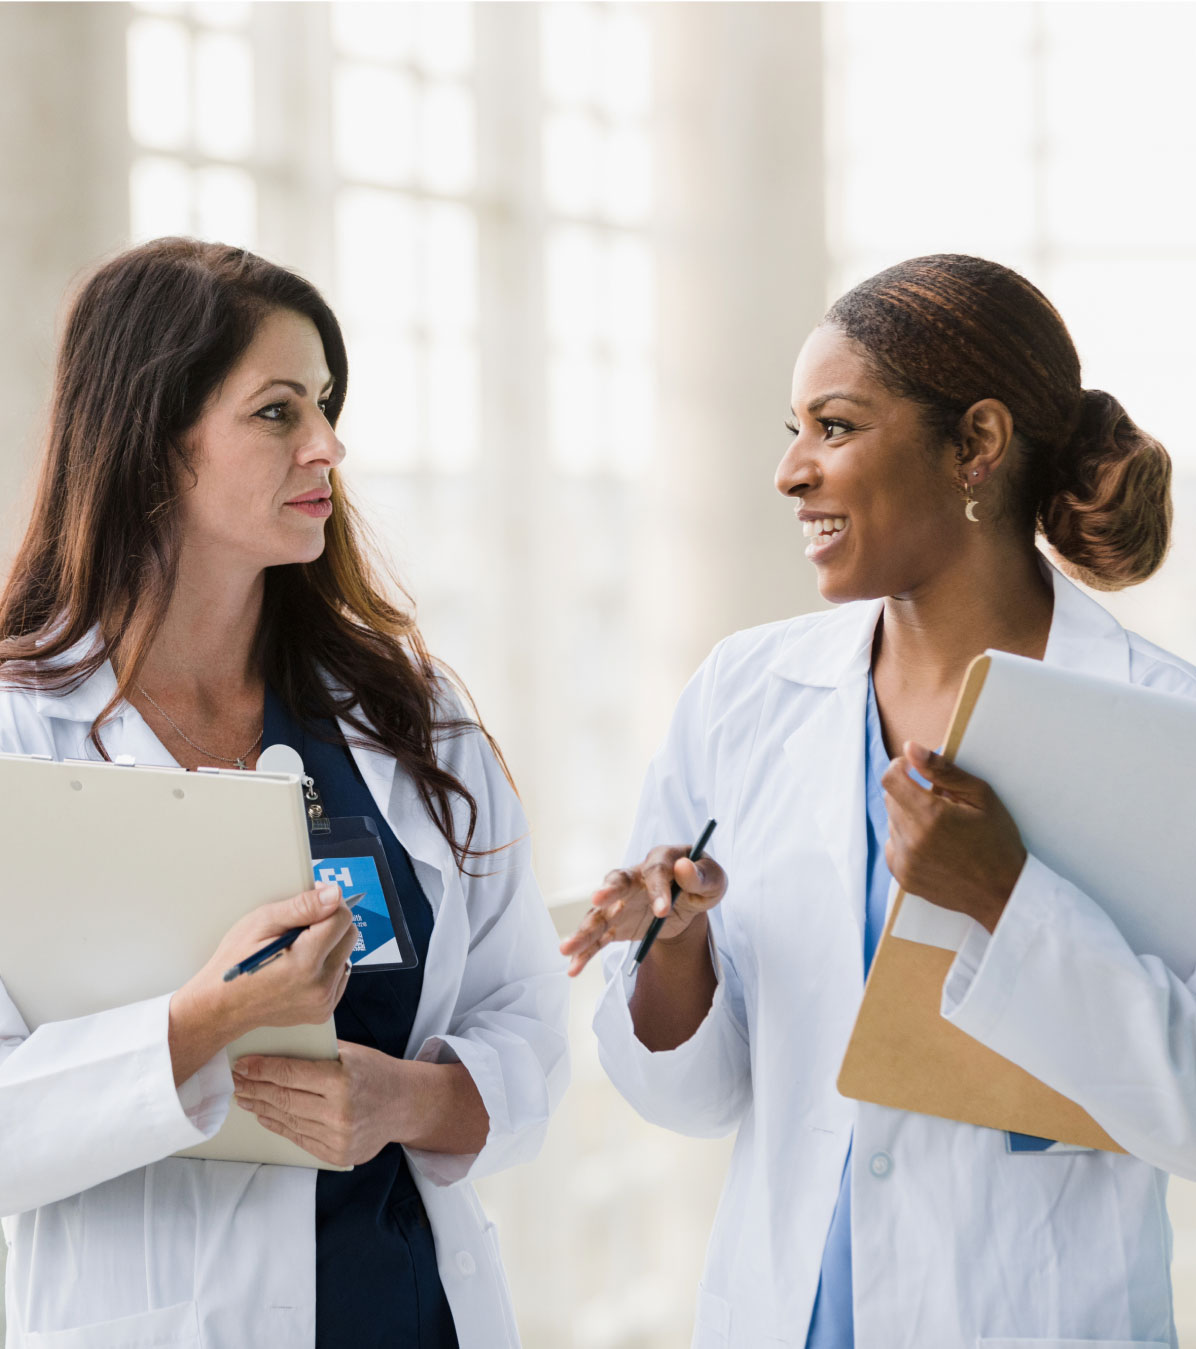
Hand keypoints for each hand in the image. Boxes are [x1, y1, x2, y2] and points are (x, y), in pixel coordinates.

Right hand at [168, 884, 358, 1084]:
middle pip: (349, 936)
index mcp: (305, 961)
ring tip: (298, 947)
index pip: (342, 918)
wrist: (222, 1007)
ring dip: (329, 944)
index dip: (329, 902)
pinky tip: (302, 966)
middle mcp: (319, 985)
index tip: (314, 898)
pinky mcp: (323, 1010)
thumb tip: (334, 895)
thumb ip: (302, 907)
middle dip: (331, 922)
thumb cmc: (236, 964)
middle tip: (303, 923)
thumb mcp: (261, 923)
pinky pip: (339, 976)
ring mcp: (323, 1001)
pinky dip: (327, 965)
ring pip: (346, 955)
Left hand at [232, 1041, 401, 1165]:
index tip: (243, 1064)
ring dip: (261, 1107)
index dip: (262, 1069)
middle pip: (284, 1099)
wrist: (406, 1105)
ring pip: (287, 1120)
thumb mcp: (351, 1052)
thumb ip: (317, 1054)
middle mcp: (338, 1112)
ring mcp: (337, 1137)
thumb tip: (276, 1051)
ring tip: (245, 1097)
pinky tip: (265, 1115)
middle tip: (237, 1080)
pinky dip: (278, 1125)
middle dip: (255, 1088)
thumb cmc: (377, 1072)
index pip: (290, 1074)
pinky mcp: (336, 1154)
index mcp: (342, 1081)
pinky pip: (299, 1137)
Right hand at [560, 844, 726, 977]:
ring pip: (599, 913)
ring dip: (584, 929)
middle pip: (617, 882)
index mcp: (660, 860)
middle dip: (607, 891)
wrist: (687, 899)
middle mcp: (635, 877)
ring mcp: (621, 901)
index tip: (663, 911)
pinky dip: (585, 952)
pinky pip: (599, 937)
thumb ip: (702, 875)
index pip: (656, 871)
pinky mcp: (616, 923)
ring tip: (566, 948)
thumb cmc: (701, 882)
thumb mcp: (714, 880)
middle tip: (598, 900)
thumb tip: (683, 868)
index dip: (658, 890)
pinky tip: (573, 969)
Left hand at [882, 742, 1026, 932]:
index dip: (900, 767)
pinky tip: (932, 844)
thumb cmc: (998, 841)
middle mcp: (912, 839)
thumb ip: (942, 770)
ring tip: (940, 827)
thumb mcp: (980, 796)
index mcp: (931, 815)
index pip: (891, 778)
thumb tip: (910, 748)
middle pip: (891, 799)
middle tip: (939, 801)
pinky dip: (906, 840)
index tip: (913, 769)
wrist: (1003, 893)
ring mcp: (906, 861)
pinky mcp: (903, 876)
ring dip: (909, 817)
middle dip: (910, 792)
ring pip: (892, 822)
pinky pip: (893, 845)